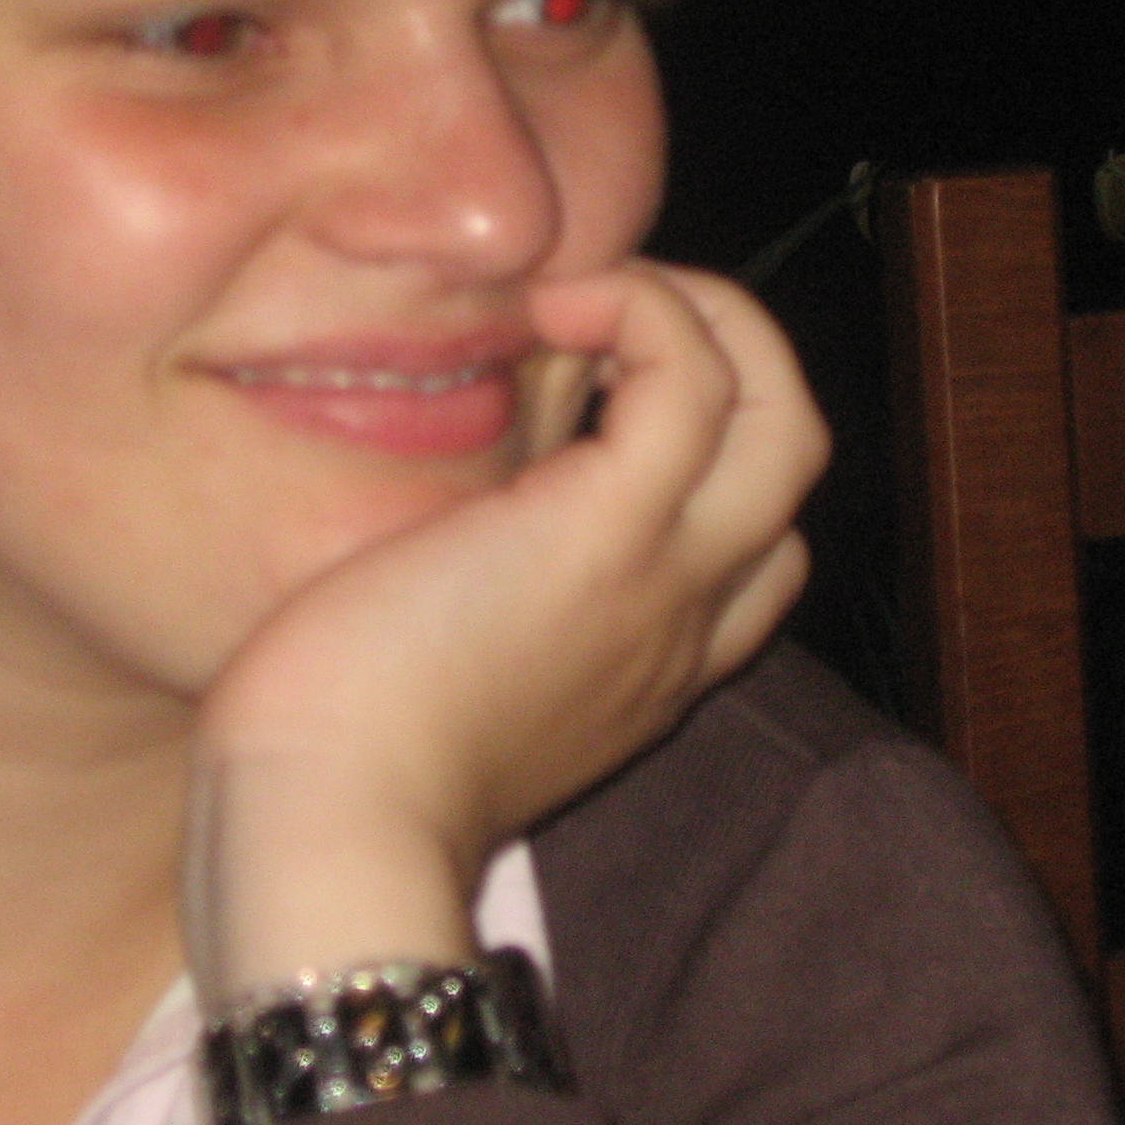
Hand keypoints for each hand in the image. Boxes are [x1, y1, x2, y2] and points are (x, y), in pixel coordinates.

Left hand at [182, 261, 824, 1006]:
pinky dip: (643, 307)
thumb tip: (461, 453)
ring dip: (705, 318)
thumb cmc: (335, 759)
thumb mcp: (436, 649)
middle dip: (728, 352)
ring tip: (587, 298)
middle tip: (607, 316)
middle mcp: (679, 624)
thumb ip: (475, 561)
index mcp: (641, 664)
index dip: (699, 440)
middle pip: (794, 461)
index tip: (588, 389)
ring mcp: (662, 577)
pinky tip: (550, 305)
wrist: (330, 827)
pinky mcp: (608, 530)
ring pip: (784, 413)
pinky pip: (690, 377)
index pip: (750, 544)